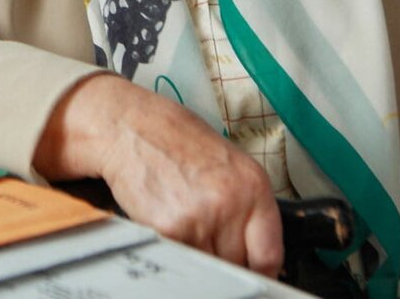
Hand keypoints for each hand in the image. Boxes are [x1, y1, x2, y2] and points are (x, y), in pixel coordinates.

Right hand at [34, 73, 282, 275]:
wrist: (129, 126)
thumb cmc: (173, 139)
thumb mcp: (225, 165)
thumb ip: (244, 207)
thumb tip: (251, 248)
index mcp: (253, 185)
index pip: (269, 254)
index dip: (258, 270)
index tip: (250, 272)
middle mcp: (232, 202)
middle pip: (236, 264)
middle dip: (221, 256)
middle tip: (204, 235)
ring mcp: (201, 217)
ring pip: (206, 265)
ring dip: (194, 252)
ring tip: (181, 220)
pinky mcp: (171, 229)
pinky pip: (178, 258)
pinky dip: (171, 247)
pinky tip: (164, 220)